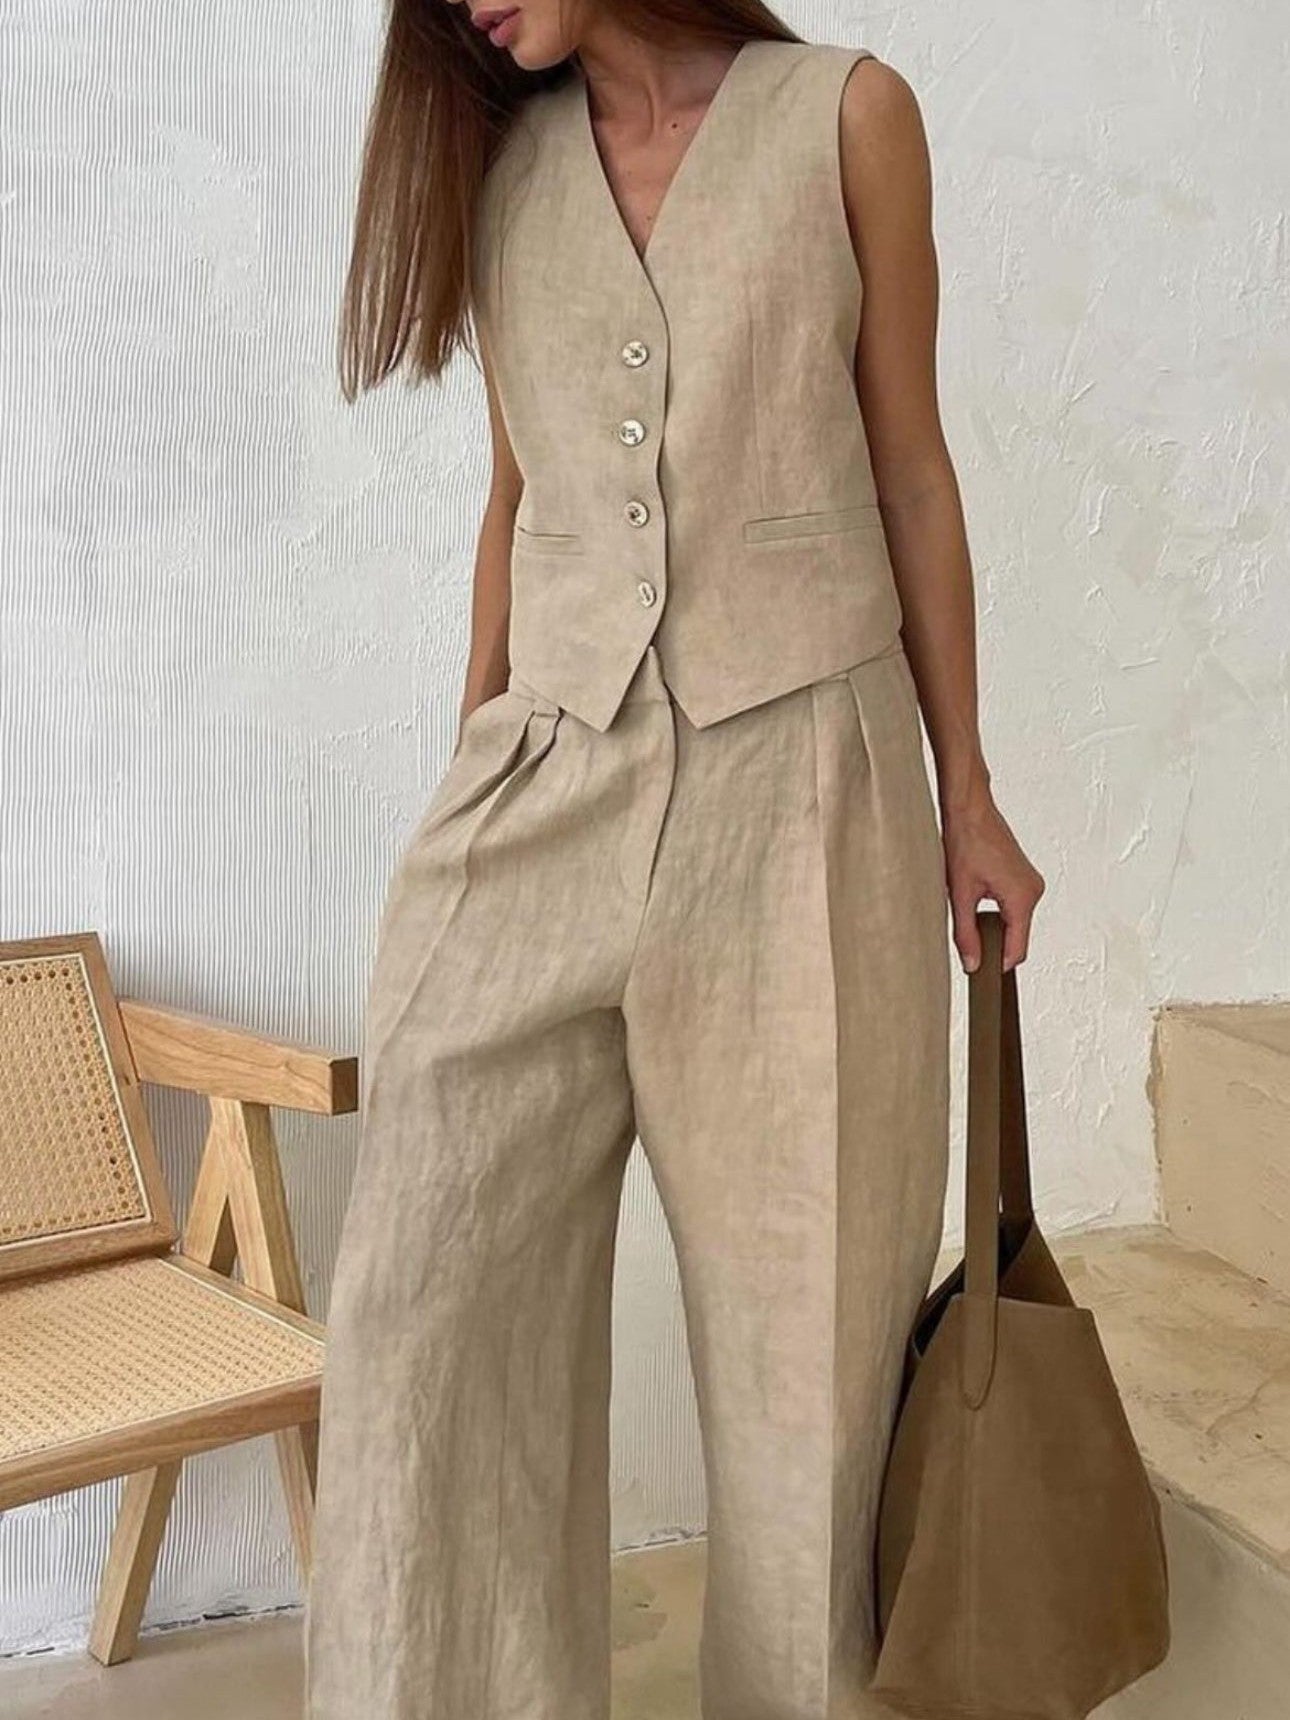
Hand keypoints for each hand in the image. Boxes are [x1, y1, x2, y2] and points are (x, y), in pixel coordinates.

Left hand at [941, 791, 1044, 972]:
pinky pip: (1014, 907)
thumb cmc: (965, 841)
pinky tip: (976, 899)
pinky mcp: (1024, 877)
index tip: (980, 976)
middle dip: (994, 944)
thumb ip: (966, 933)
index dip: (998, 964)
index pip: (1017, 949)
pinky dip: (998, 913)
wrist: (969, 809)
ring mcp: (1031, 883)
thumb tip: (972, 964)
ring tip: (967, 913)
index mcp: (1022, 898)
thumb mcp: (959, 894)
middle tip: (966, 945)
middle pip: (1017, 937)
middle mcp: (1034, 891)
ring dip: (994, 927)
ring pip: (1015, 922)